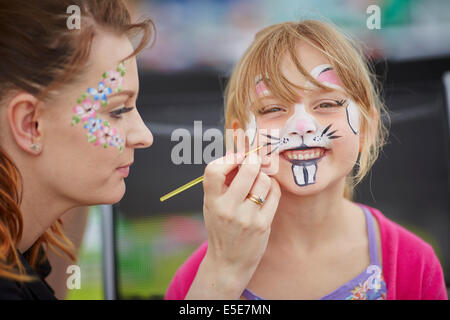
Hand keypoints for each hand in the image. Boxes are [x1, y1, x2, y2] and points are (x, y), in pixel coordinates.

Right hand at [187, 150, 280, 298]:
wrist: (228, 262)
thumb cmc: (220, 228)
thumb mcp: (212, 206)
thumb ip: (221, 182)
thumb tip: (236, 153)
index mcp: (211, 201)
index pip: (214, 170)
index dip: (227, 159)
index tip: (235, 159)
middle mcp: (228, 209)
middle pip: (247, 170)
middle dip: (253, 161)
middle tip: (253, 162)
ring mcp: (247, 217)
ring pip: (264, 180)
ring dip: (263, 176)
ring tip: (258, 181)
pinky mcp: (263, 225)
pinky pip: (274, 194)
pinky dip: (272, 187)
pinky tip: (267, 190)